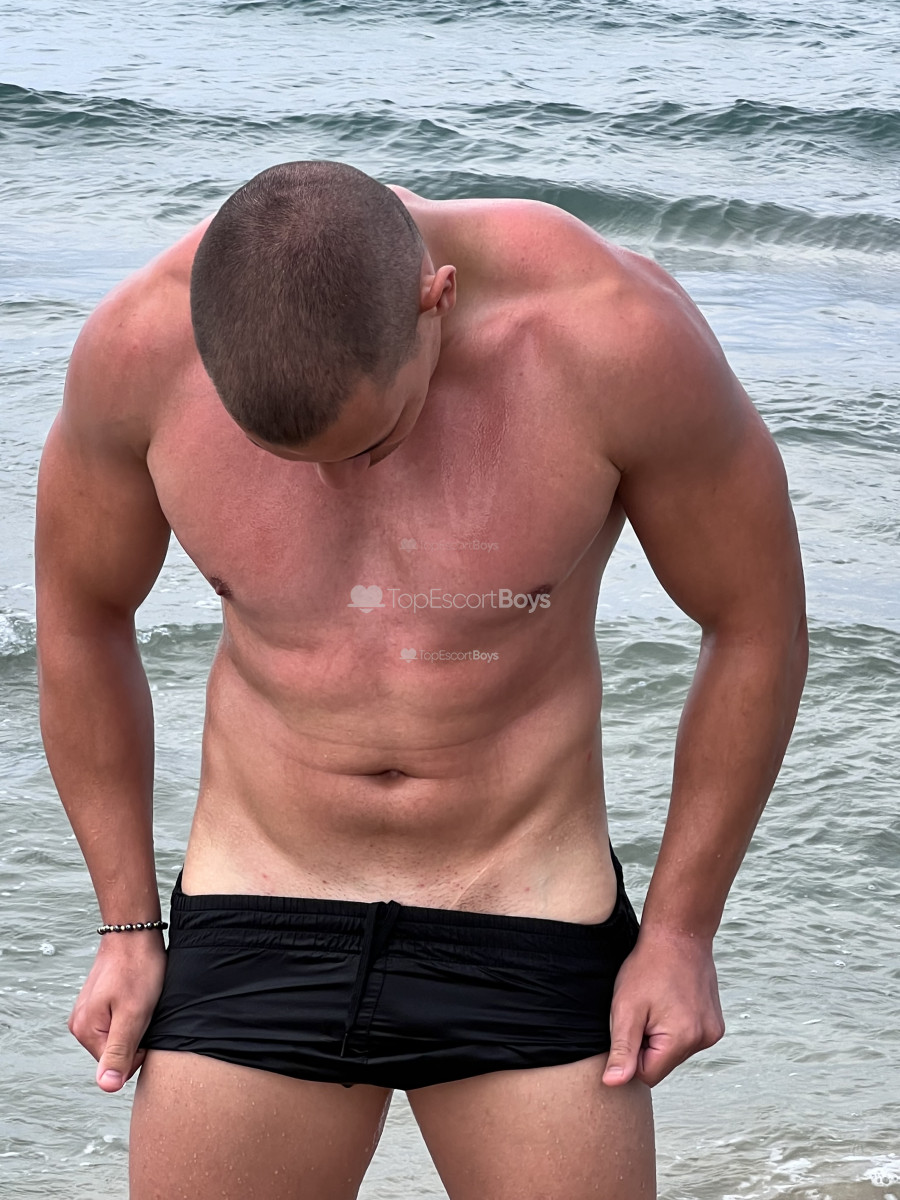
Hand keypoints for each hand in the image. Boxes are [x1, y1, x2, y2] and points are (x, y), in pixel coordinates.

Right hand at [68, 932, 167, 1091]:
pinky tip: (138, 994)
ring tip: (142, 999)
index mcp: (85, 1031)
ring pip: (120, 1036)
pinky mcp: (99, 1003)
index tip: (146, 1021)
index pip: (119, 1066)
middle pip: (118, 1052)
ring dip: (137, 1022)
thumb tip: (107, 1087)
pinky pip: (119, 1021)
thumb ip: (120, 1051)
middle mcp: (80, 1025)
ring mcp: (88, 1013)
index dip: (141, 1048)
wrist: (134, 931)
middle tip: (145, 1008)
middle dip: (138, 1035)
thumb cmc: (137, 968)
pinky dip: (133, 1012)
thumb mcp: (134, 1014)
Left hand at [602, 927, 724, 1087]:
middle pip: (662, 1064)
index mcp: (682, 1040)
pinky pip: (687, 1039)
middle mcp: (704, 1040)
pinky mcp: (715, 1024)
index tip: (631, 1025)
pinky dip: (675, 1027)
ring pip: (675, 1052)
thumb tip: (613, 1084)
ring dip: (661, 1036)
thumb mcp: (626, 1008)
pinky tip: (670, 1001)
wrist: (678, 935)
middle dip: (647, 1044)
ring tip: (656, 1003)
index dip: (632, 1053)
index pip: (647, 1075)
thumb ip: (622, 1049)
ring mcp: (713, 1032)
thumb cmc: (648, 967)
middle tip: (643, 1011)